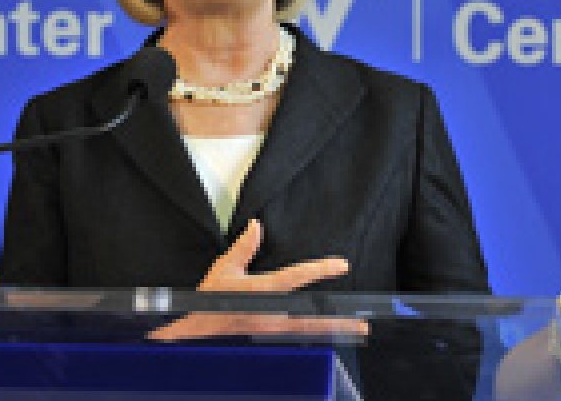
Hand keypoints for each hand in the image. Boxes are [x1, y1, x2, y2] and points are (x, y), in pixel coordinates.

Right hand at [149, 219, 366, 340]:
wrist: (197, 328)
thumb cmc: (210, 299)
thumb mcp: (224, 268)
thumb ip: (243, 247)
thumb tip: (257, 225)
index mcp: (261, 292)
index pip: (296, 277)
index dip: (321, 270)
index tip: (341, 265)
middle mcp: (270, 313)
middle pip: (311, 317)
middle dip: (338, 320)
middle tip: (362, 322)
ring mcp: (271, 328)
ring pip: (308, 331)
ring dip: (332, 331)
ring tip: (354, 329)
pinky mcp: (269, 336)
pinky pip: (298, 336)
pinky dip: (316, 335)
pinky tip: (329, 334)